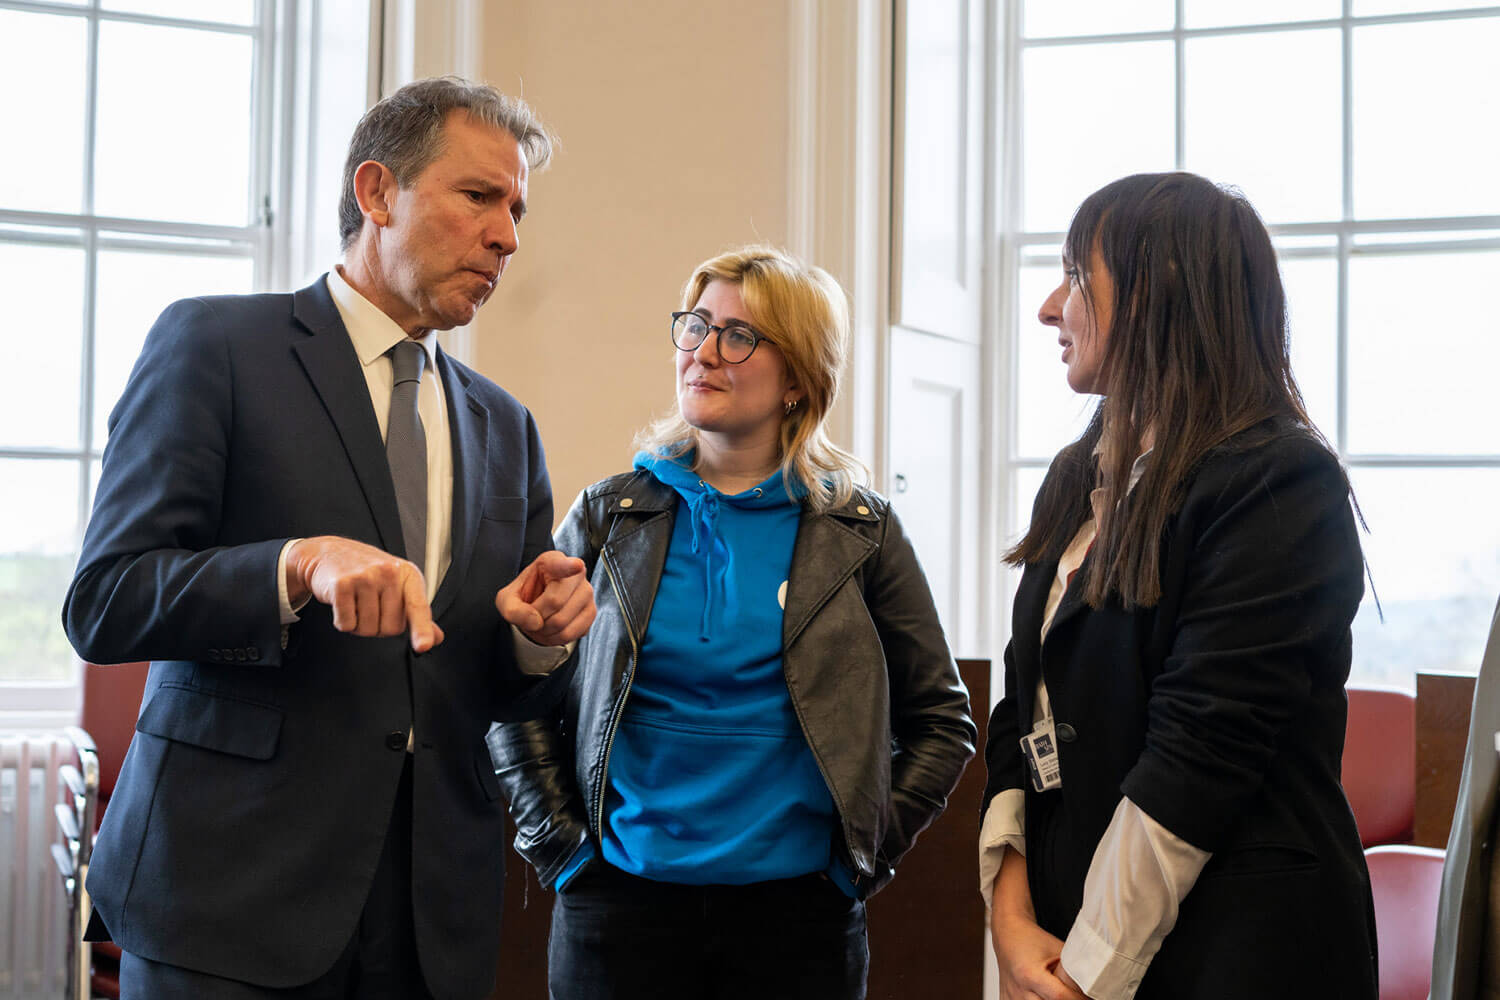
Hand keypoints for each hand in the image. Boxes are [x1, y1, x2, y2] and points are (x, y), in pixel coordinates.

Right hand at [286, 536, 443, 652]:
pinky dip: (342, 621)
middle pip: (390, 628)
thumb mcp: (398, 586)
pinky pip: (346, 624)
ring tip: (356, 603)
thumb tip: (436, 637)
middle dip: (379, 626)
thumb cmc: (368, 573)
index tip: (423, 646)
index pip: (418, 606)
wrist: (329, 554)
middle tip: (370, 605)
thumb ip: (417, 613)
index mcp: (408, 574)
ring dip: (360, 624)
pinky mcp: (341, 584)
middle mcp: (389, 573)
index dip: (421, 629)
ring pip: (368, 629)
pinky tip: (343, 603)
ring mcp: (365, 576)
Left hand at [495, 550, 594, 644]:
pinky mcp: (591, 611)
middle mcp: (575, 574)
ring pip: (563, 621)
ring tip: (540, 623)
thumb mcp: (507, 600)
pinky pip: (572, 633)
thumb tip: (536, 621)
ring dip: (545, 631)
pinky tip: (552, 630)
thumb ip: (512, 609)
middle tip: (531, 616)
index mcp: (552, 562)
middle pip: (555, 601)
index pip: (562, 564)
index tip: (576, 565)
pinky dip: (556, 638)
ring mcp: (586, 592)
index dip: (569, 566)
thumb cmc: (525, 597)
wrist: (537, 608)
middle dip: (537, 616)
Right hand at [989, 847, 1088, 999]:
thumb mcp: (1058, 950)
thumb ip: (1075, 966)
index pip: (1059, 997)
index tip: (1093, 999)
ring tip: (1066, 995)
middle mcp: (1018, 990)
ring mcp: (1010, 999)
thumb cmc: (1034, 940)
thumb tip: (1101, 981)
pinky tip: (1045, 997)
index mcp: (1029, 974)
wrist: (1007, 934)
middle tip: (1081, 998)